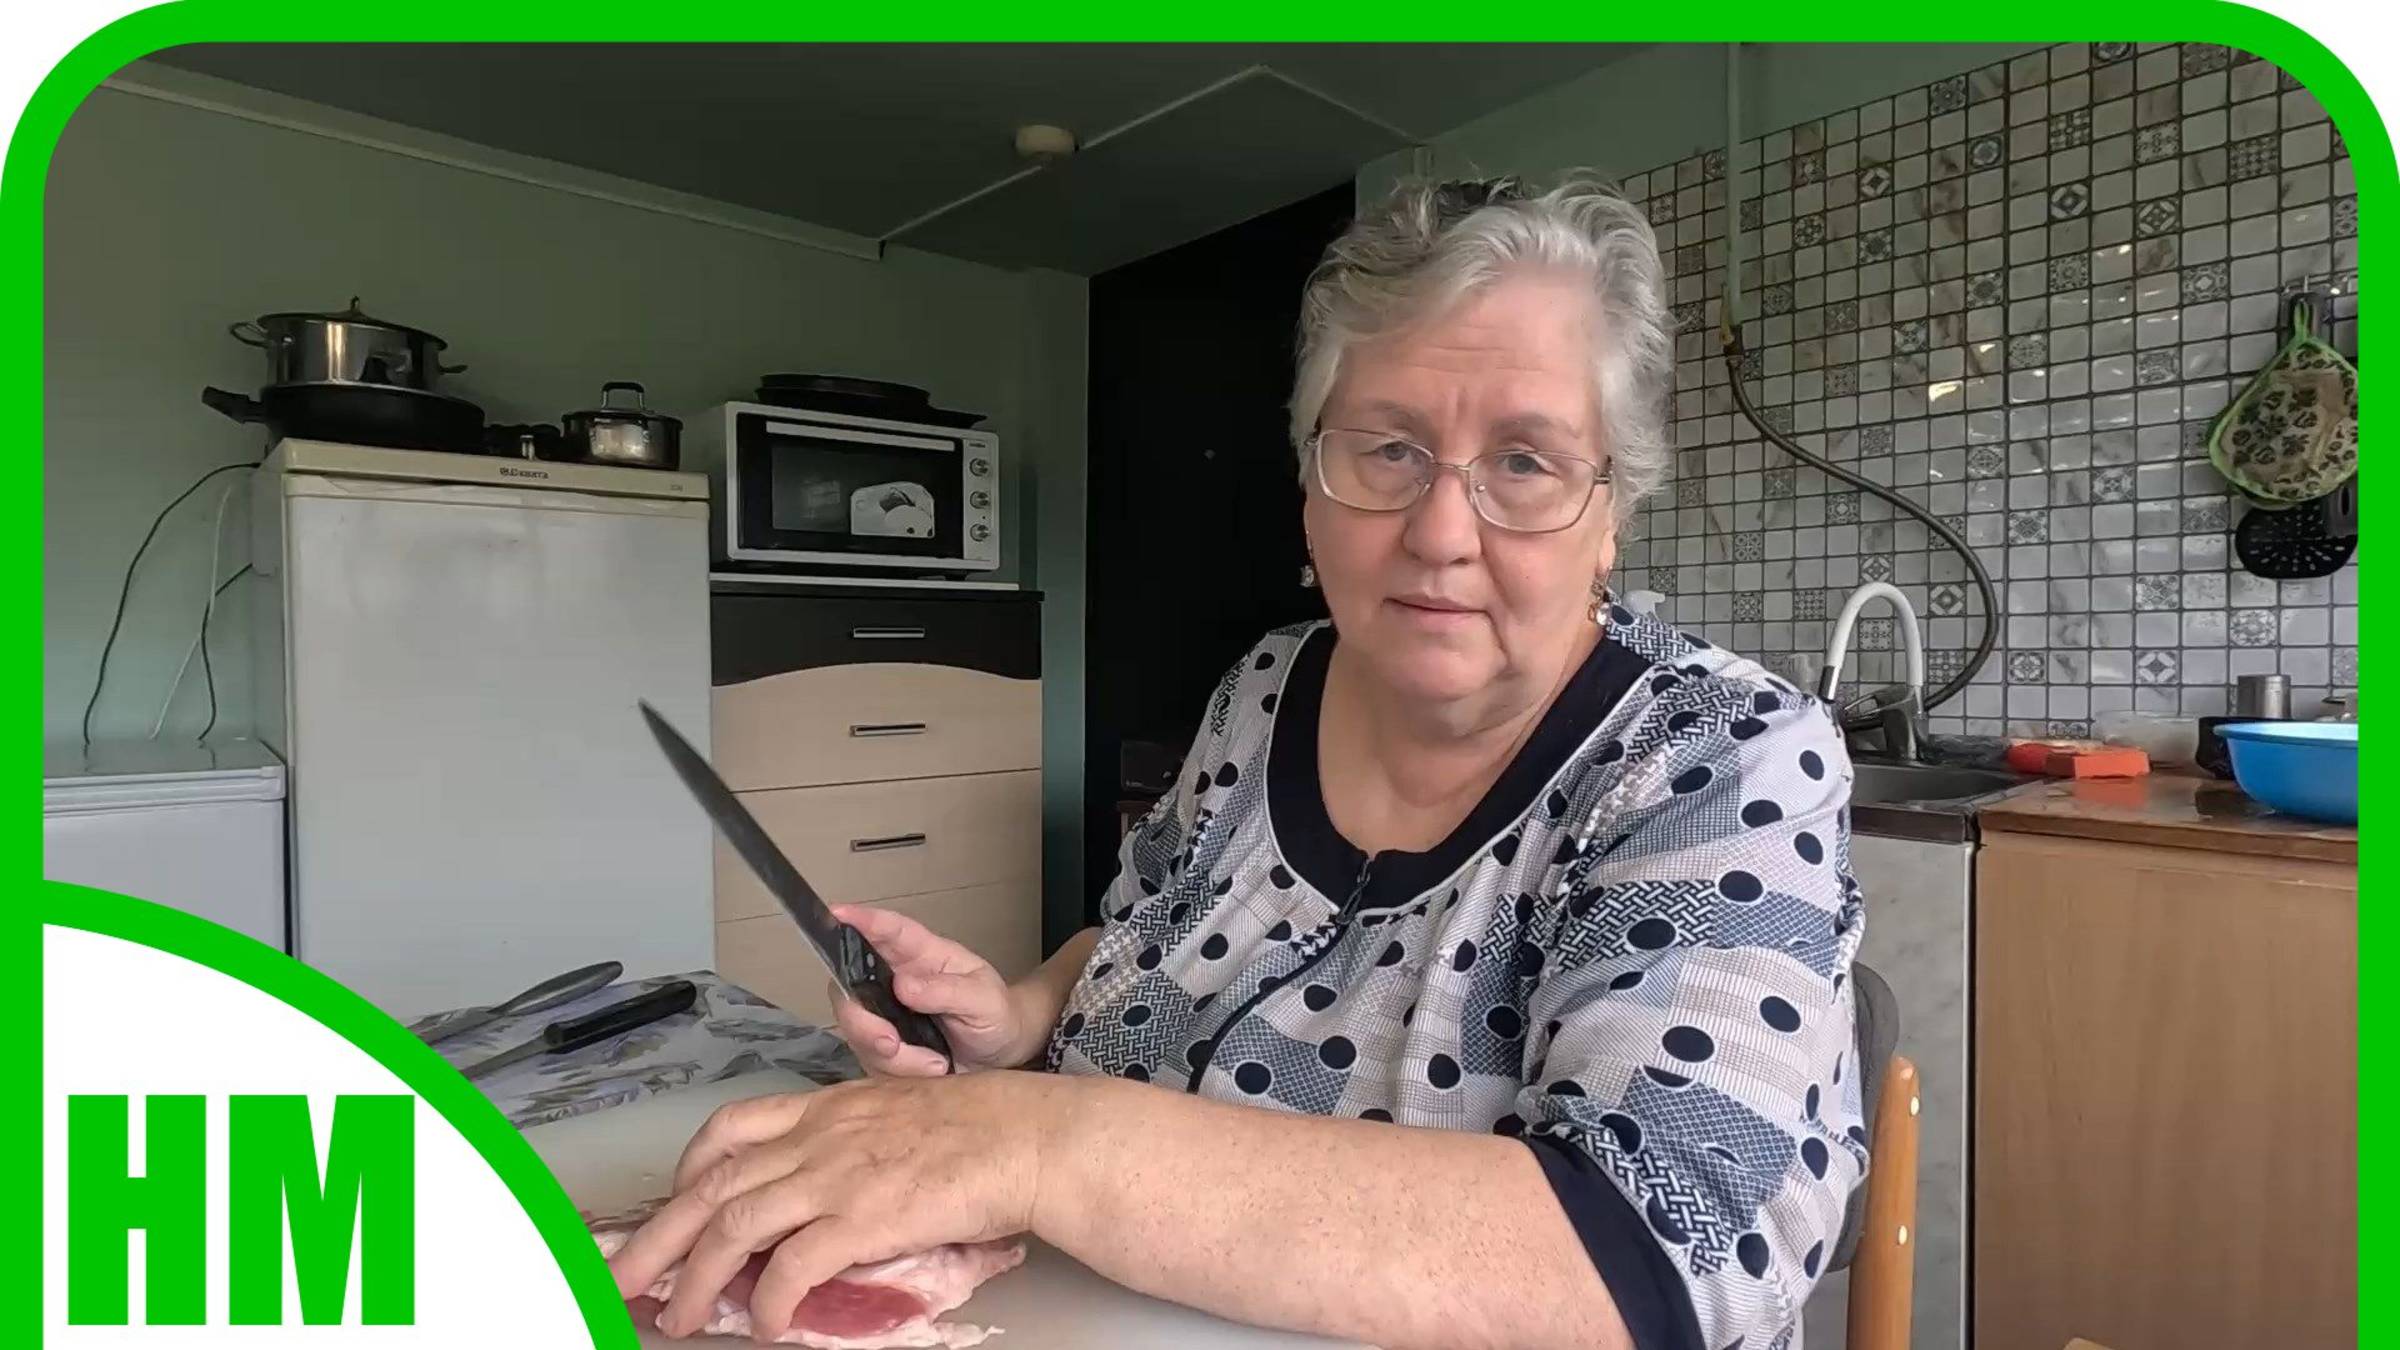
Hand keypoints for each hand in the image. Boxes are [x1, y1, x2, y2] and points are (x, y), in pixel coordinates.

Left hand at [602, 1072, 1074, 1340]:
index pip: (732, 1127)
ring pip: (733, 1225)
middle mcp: (817, 1137)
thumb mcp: (901, 1115)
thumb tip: (836, 1188)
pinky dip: (768, 1300)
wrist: (1029, 1136)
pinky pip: (792, 1266)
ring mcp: (835, 1176)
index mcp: (827, 1108)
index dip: (689, 1167)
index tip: (675, 1200)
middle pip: (710, 1183)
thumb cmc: (984, 1127)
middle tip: (621, 1279)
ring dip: (695, 1277)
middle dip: (656, 1235)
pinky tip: (764, 1325)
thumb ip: (857, 1143)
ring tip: (677, 1318)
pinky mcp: (861, 1218)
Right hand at [828, 904, 1038, 1075]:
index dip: (861, 919)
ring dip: (890, 1055)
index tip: (836, 913)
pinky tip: (930, 1070)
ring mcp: (885, 1013)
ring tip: (935, 1064)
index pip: (890, 930)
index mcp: (923, 955)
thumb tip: (903, 986)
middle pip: (852, 988)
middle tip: (890, 1044)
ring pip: (858, 1030)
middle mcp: (895, 980)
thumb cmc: (996, 1013)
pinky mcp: (882, 1046)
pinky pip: (870, 1060)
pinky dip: (898, 1072)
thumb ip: (948, 991)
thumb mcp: (984, 1000)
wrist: (1000, 1053)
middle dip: (862, 1021)